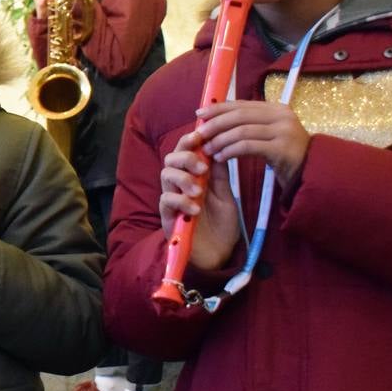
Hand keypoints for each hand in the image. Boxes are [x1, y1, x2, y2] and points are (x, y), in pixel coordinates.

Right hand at [159, 130, 238, 270]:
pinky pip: (166, 200)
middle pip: (171, 159)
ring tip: (198, 191)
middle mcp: (180, 185)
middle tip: (202, 168)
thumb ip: (220, 174)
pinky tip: (195, 209)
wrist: (219, 255)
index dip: (190, 140)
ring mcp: (173, 199)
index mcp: (195, 176)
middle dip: (186, 157)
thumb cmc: (222, 226)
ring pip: (165, 175)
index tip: (200, 135)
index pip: (186, 151)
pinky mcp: (167, 216)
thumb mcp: (226, 195)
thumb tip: (219, 146)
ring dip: (182, 178)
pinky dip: (180, 201)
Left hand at [194, 100, 310, 189]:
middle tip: (199, 134)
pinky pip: (248, 146)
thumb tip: (215, 119)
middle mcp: (281, 116)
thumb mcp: (268, 133)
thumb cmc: (284, 154)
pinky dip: (230, 151)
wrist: (311, 172)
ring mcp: (283, 131)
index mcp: (276, 108)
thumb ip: (248, 124)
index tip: (199, 114)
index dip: (218, 108)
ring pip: (242, 131)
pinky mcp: (282, 148)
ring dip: (220, 140)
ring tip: (207, 149)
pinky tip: (220, 158)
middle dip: (216, 124)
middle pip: (240, 115)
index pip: (241, 104)